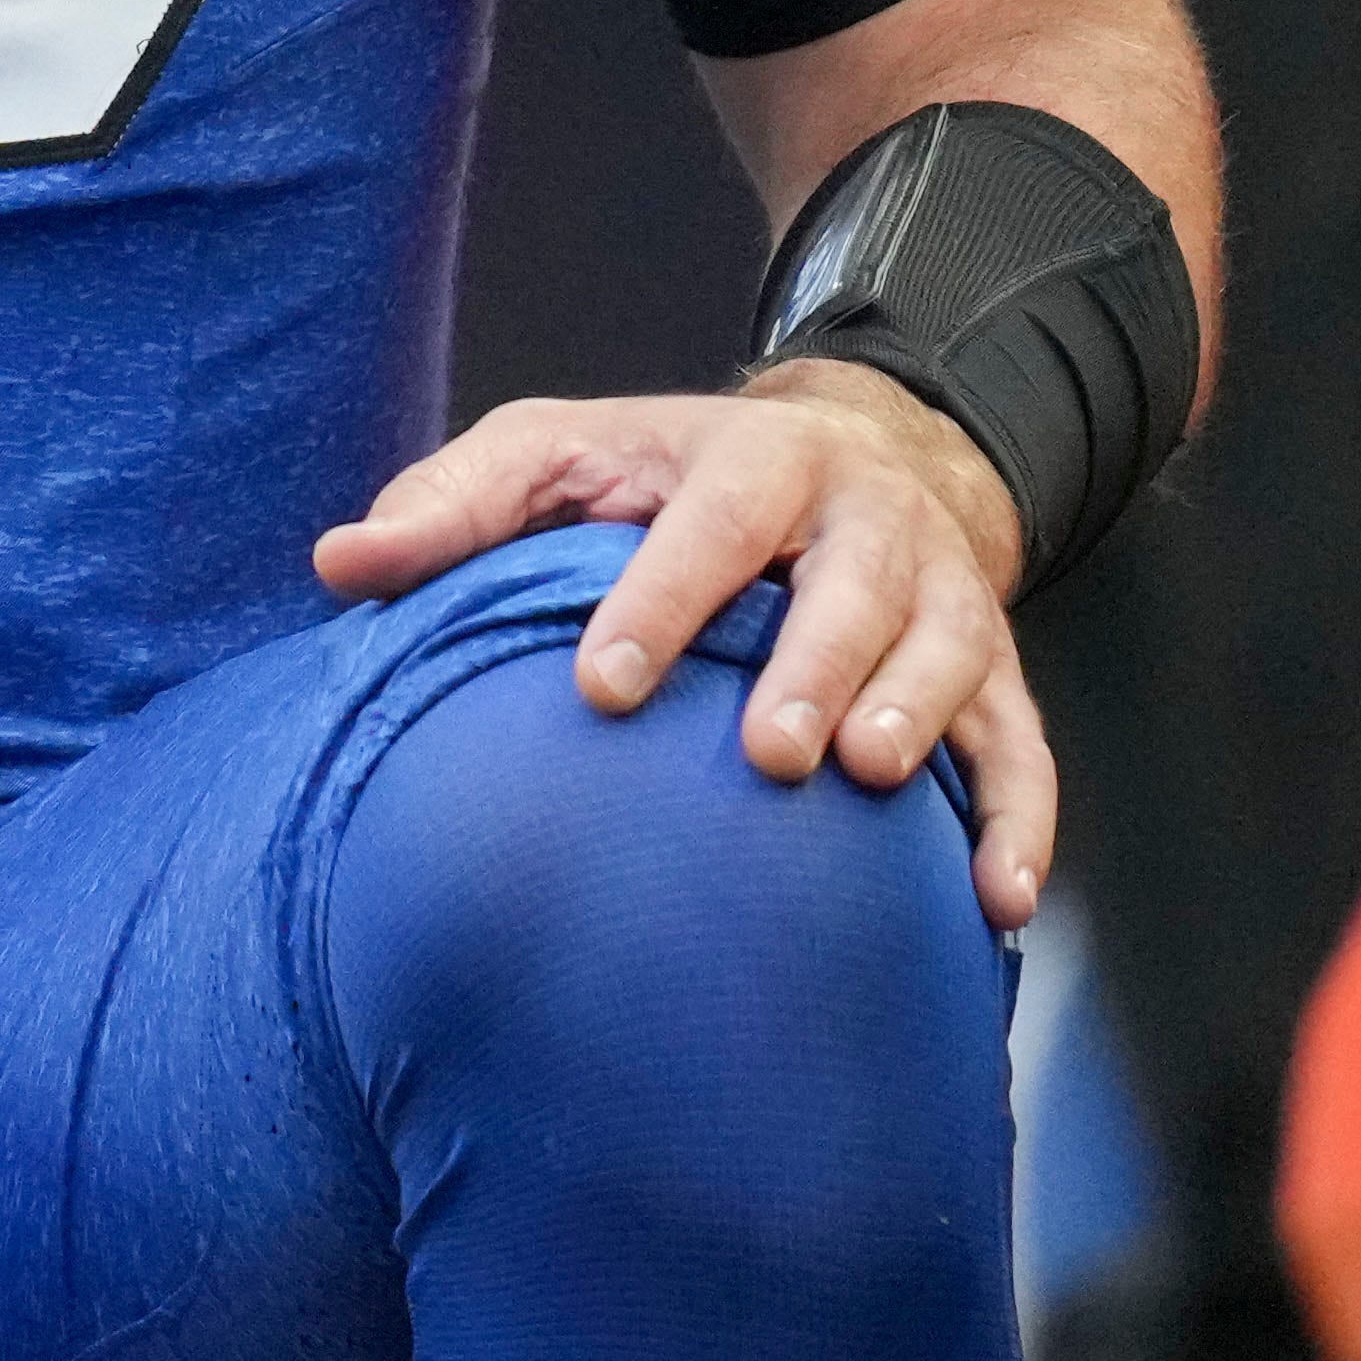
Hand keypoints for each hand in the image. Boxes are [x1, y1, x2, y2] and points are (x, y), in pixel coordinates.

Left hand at [311, 366, 1059, 927]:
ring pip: (952, 655)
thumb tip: (338, 564)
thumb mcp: (561, 455)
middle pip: (854, 587)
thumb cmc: (666, 480)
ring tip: (871, 782)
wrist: (853, 457)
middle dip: (815, 663)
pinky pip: (1023, 752)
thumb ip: (456, 505)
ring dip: (919, 717)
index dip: (659, 598)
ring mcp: (944, 598)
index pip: (712, 524)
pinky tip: (996, 905)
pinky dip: (1021, 824)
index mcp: (755, 463)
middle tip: (768, 751)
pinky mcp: (995, 677)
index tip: (600, 683)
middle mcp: (866, 523)